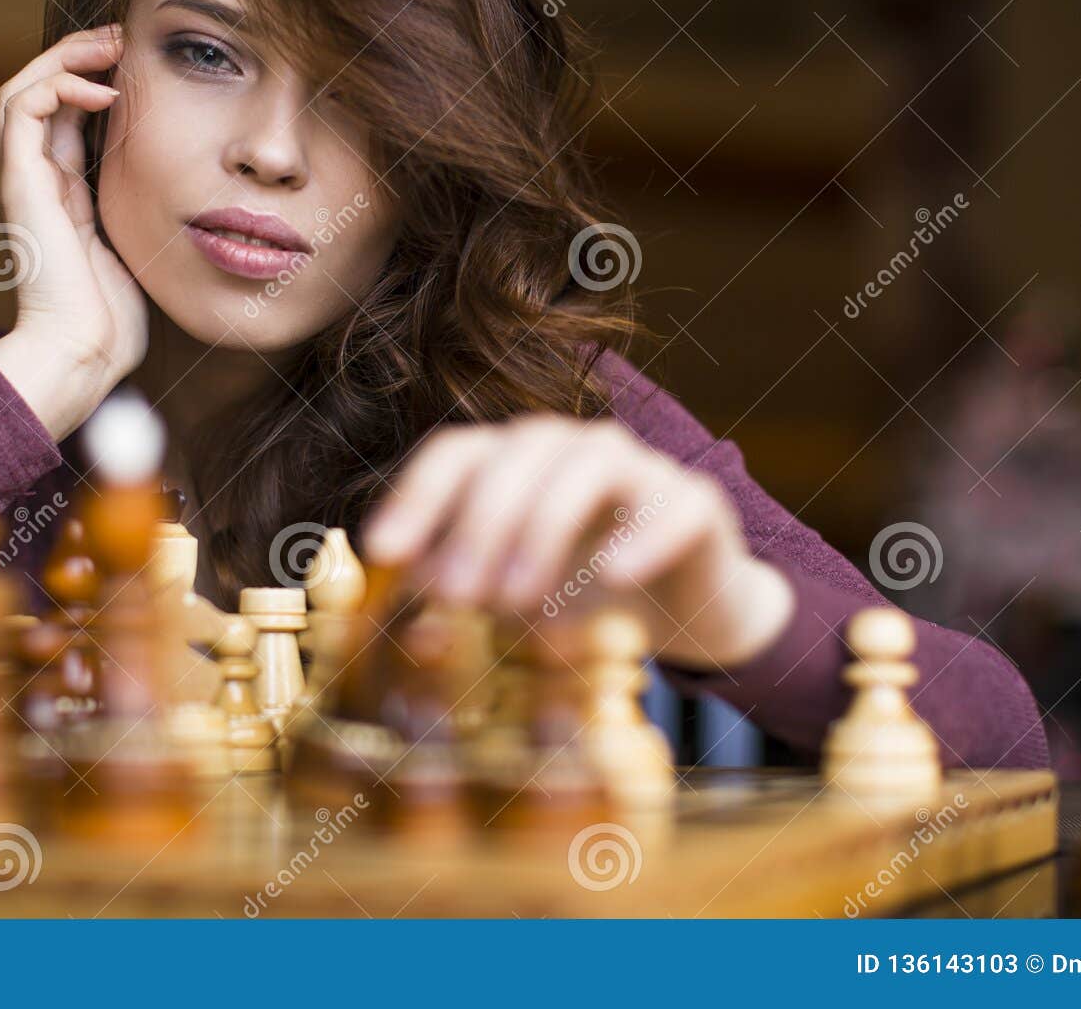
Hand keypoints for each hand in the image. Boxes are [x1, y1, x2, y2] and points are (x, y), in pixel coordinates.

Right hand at [0, 24, 148, 440]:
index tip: (142, 62)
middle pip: (40, 90)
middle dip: (79, 54)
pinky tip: (103, 89)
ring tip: (111, 45)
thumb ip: (149, 217)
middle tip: (125, 35)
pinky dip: (58, 84)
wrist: (83, 352)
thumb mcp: (142, 251)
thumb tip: (194, 198)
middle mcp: (40, 180)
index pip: (68, 115)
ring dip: (65, 56)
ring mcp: (25, 179)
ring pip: (21, 87)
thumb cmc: (115, 320)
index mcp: (67, 194)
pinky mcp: (20, 182)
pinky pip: (21, 108)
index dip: (98, 78)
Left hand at [362, 414, 794, 669]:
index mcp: (513, 459)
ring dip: (545, 529)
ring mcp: (639, 466)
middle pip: (517, 456)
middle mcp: (571, 447)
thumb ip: (462, 599)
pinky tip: (615, 575)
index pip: (456, 454)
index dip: (416, 498)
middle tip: (457, 597)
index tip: (385, 553)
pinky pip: (671, 504)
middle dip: (479, 525)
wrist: (681, 604)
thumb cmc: (578, 589)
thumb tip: (412, 634)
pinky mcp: (695, 501)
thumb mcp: (510, 597)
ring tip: (519, 600)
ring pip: (588, 467)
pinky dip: (642, 535)